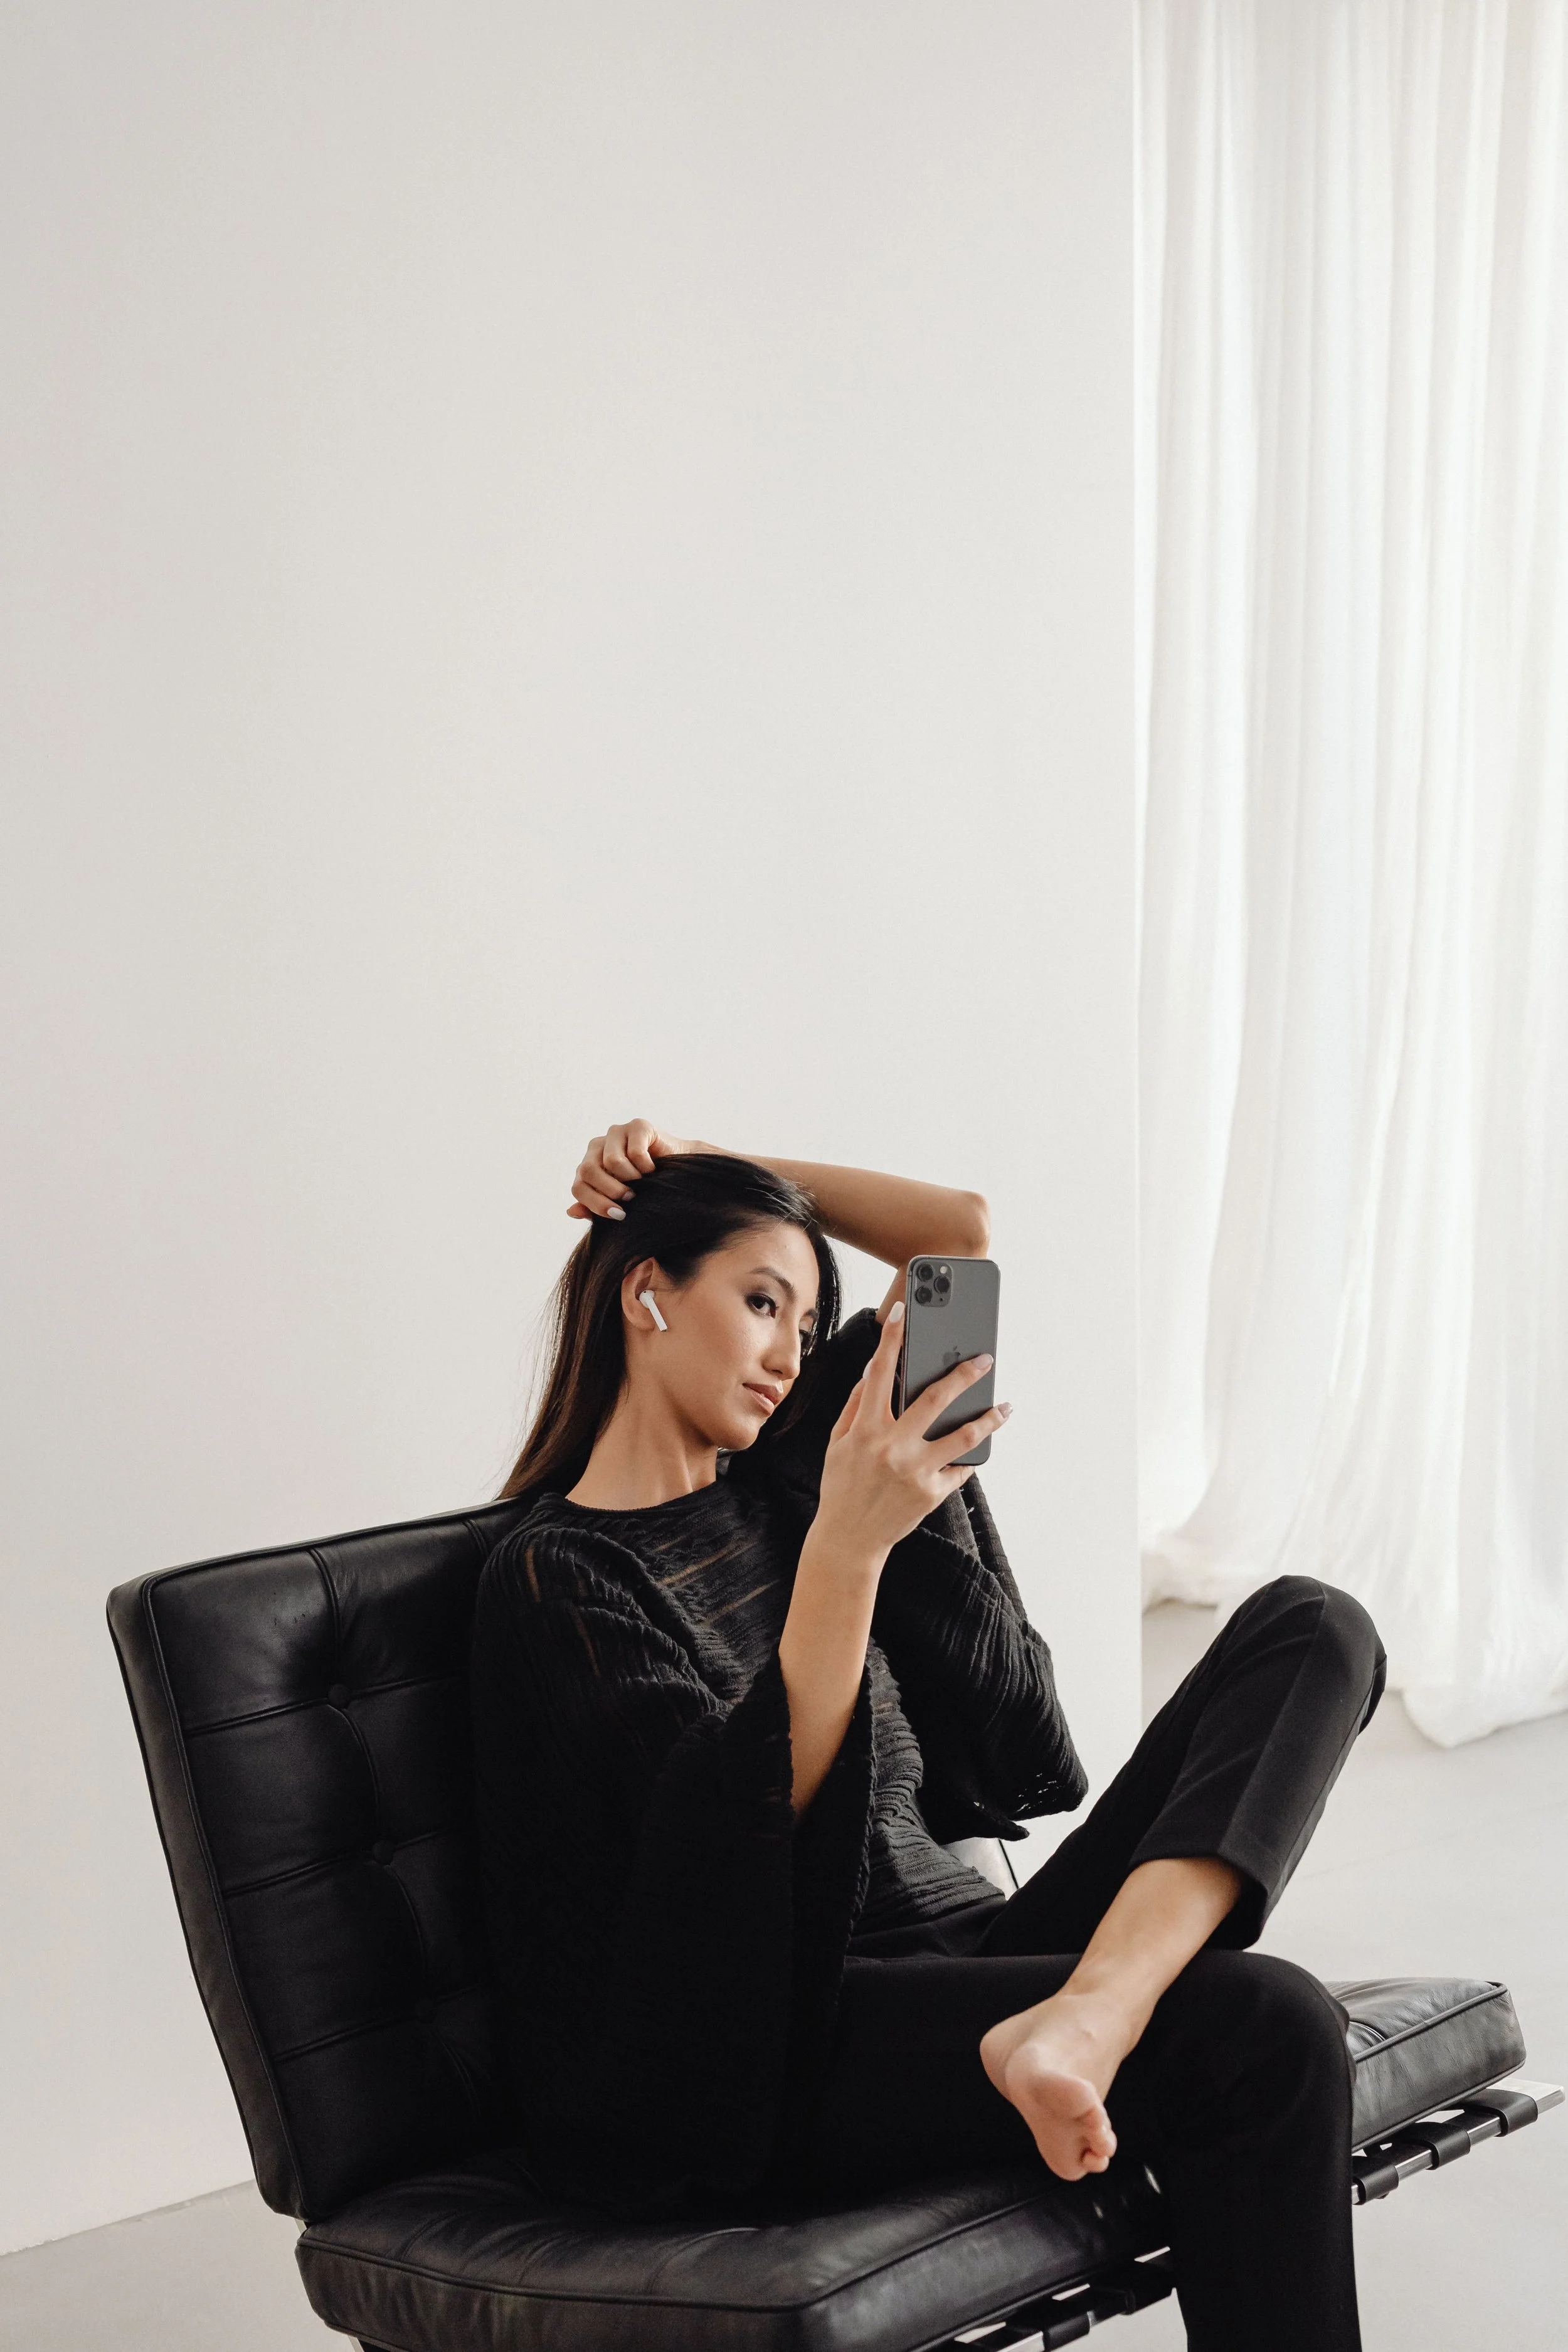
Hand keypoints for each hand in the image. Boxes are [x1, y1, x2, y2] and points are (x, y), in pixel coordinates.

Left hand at [567, 1119, 698, 1219]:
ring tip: (644, 1183)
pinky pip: (635, 1152)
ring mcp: (616, 1133)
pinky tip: (654, 1169)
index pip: (578, 1185)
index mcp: (588, 1165)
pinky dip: (647, 1167)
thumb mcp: (618, 1202)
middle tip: (631, 1199)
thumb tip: (571, 1211)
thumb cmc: (645, 1188)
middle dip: (611, 1191)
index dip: (595, 1204)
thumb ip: (594, 1207)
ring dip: (631, 1178)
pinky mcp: (637, 1126)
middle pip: (588, 1170)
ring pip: (612, 1161)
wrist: (678, 1173)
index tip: (618, 1215)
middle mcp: (597, 1146)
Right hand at [811, 1305, 1010, 1560]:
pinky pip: (960, 1467)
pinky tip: (980, 1444)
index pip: (880, 1373)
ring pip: (963, 1435)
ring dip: (989, 1417)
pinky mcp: (932, 1493)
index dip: (891, 1339)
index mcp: (866, 1429)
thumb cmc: (842, 1486)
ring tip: (1004, 1407)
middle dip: (964, 1373)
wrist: (850, 1540)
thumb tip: (874, 1370)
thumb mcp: (838, 1443)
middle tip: (985, 1359)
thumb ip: (856, 1405)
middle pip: (936, 1398)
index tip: (903, 1313)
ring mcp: (917, 1471)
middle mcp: (894, 1447)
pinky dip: (970, 1454)